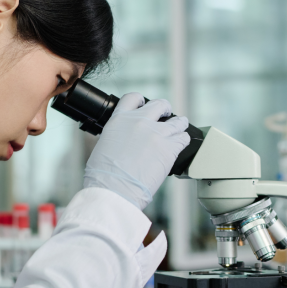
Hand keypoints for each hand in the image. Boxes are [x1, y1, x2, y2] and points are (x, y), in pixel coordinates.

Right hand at [83, 93, 190, 209]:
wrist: (114, 188)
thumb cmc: (103, 174)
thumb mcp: (102, 145)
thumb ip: (115, 136)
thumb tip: (121, 139)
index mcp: (120, 119)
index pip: (133, 98)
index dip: (141, 101)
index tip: (144, 105)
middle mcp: (139, 122)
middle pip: (159, 104)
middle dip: (164, 109)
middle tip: (166, 115)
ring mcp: (157, 134)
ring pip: (178, 121)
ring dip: (179, 124)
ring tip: (180, 127)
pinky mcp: (169, 148)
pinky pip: (184, 138)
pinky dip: (184, 140)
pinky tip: (181, 144)